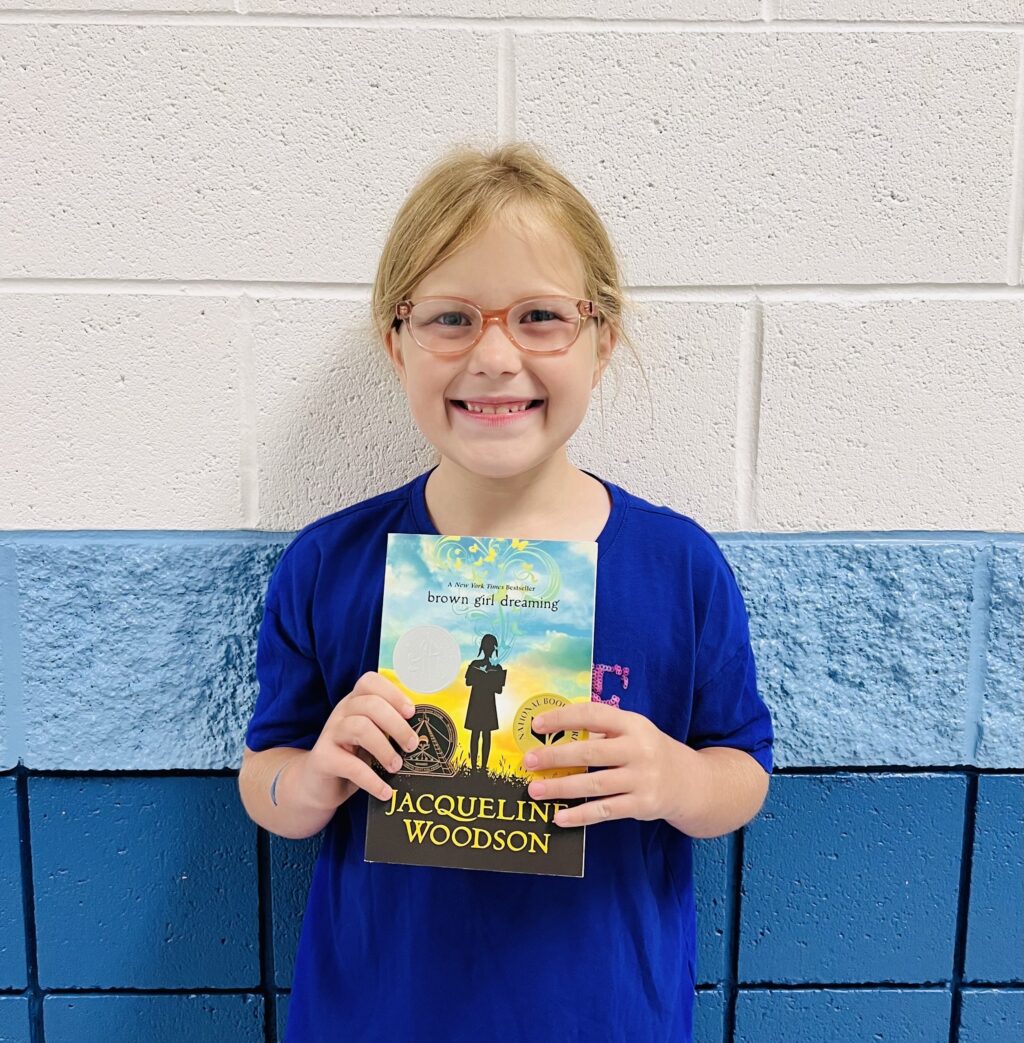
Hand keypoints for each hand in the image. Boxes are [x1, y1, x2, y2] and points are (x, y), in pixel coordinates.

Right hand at [297, 671, 419, 808]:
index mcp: (355, 702)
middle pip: (370, 704)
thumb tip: (425, 735)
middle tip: (411, 745)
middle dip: (397, 724)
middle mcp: (341, 712)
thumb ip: (390, 731)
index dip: (393, 693)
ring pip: (360, 728)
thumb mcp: (372, 739)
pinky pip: (350, 765)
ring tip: (396, 767)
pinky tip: (385, 791)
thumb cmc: (353, 758)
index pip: (370, 682)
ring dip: (385, 748)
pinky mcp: (322, 759)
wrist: (317, 785)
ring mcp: (330, 734)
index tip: (411, 712)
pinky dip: (372, 780)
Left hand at [524, 702, 707, 828]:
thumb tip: (555, 734)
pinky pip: (605, 810)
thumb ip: (602, 730)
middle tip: (529, 760)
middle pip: (590, 752)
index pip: (593, 714)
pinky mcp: (643, 804)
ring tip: (535, 790)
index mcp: (633, 723)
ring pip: (594, 784)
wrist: (692, 782)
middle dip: (555, 756)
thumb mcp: (633, 732)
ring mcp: (643, 778)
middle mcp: (639, 749)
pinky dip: (580, 815)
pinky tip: (559, 816)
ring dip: (561, 788)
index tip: (536, 724)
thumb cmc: (649, 752)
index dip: (563, 717)